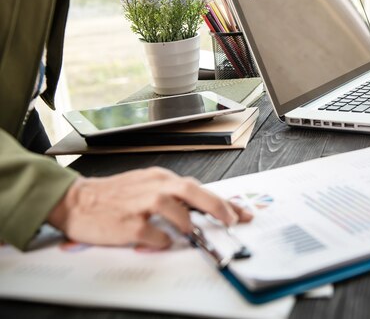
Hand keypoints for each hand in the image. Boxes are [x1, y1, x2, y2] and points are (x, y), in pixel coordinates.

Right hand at [47, 167, 252, 248]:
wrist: (77, 201)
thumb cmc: (114, 195)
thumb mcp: (147, 186)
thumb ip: (173, 196)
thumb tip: (203, 210)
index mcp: (160, 178)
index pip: (198, 188)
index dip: (223, 202)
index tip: (241, 213)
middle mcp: (153, 187)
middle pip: (191, 190)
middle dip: (216, 206)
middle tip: (231, 220)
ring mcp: (139, 204)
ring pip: (173, 208)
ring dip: (187, 223)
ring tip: (192, 233)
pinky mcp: (127, 223)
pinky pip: (152, 233)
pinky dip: (161, 240)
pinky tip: (162, 242)